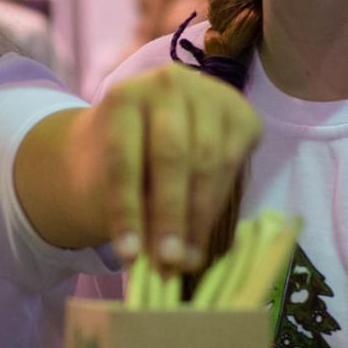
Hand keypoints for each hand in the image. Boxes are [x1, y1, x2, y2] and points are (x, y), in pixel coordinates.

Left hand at [82, 64, 260, 271]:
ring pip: (208, 164)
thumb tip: (155, 262)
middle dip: (170, 216)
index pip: (123, 157)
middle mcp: (168, 84)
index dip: (126, 210)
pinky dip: (216, 205)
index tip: (127, 255)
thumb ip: (125, 208)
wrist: (144, 126)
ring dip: (197, 219)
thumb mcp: (105, 179)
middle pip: (172, 157)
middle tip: (167, 263)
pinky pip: (231, 166)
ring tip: (185, 260)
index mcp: (123, 94)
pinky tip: (201, 236)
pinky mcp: (242, 114)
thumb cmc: (117, 158)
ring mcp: (211, 94)